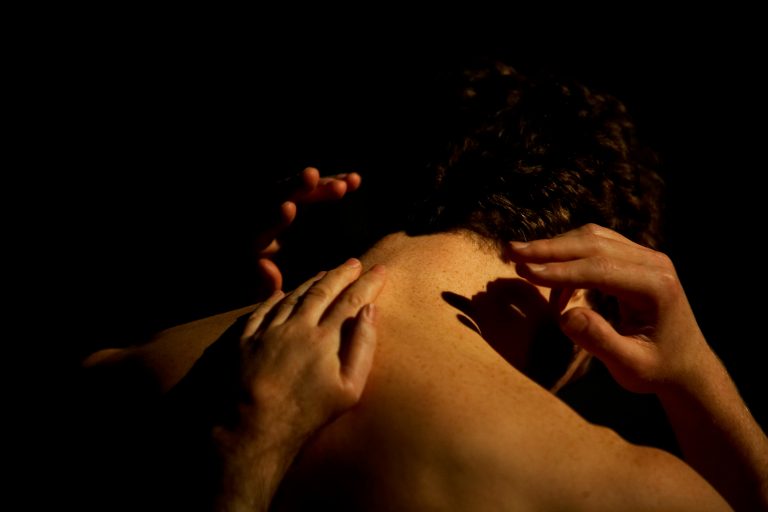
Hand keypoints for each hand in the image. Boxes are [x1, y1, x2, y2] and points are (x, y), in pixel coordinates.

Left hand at [233, 257, 383, 443]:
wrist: (256, 424)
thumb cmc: (308, 412)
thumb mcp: (349, 388)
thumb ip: (363, 347)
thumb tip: (370, 312)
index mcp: (325, 337)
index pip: (351, 300)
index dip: (367, 283)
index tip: (379, 270)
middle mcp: (298, 325)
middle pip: (322, 291)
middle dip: (341, 274)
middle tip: (354, 263)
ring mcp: (270, 330)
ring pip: (293, 296)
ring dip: (312, 282)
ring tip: (325, 273)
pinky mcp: (247, 339)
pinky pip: (262, 310)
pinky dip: (274, 298)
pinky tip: (281, 293)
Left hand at [255, 167, 361, 295]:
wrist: (274, 282)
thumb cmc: (267, 292)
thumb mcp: (262, 295)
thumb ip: (264, 285)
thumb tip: (264, 265)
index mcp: (254, 245)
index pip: (261, 227)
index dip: (273, 218)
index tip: (288, 208)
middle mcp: (264, 222)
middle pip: (275, 197)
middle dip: (294, 187)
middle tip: (312, 176)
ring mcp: (280, 211)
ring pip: (297, 189)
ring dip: (320, 185)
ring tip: (348, 182)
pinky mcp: (295, 204)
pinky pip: (312, 190)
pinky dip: (330, 185)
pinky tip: (354, 181)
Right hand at [508, 223, 713, 394]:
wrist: (686, 365)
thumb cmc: (658, 369)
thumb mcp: (630, 367)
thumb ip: (599, 341)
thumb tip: (565, 316)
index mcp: (656, 286)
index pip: (599, 269)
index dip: (558, 270)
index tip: (523, 270)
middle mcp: (654, 263)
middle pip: (593, 244)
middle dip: (548, 248)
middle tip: (509, 251)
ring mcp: (645, 257)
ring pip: (592, 238)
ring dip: (554, 246)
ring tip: (520, 258)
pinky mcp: (634, 258)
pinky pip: (595, 245)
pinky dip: (567, 254)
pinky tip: (548, 275)